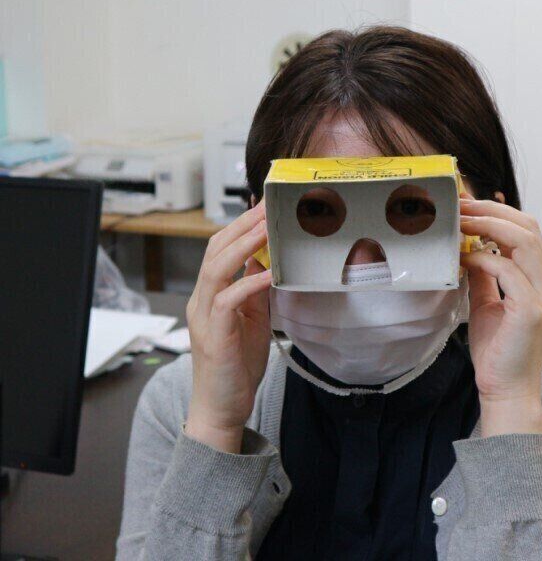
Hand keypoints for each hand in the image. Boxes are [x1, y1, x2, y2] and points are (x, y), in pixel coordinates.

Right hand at [185, 200, 272, 452]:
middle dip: (243, 224)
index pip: (221, 248)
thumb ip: (255, 292)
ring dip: (243, 244)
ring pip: (216, 268)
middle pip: (215, 249)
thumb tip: (267, 262)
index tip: (265, 205)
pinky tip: (269, 273)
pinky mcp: (215, 335)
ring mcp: (205, 317)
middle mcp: (202, 300)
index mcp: (211, 294)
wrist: (222, 408)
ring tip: (268, 226)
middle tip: (269, 204)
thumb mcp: (251, 320)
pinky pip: (227, 300)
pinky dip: (248, 283)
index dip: (241, 224)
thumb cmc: (236, 366)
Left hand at [458, 192, 541, 435]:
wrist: (507, 389)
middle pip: (528, 227)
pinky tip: (464, 260)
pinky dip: (484, 259)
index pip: (527, 230)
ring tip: (461, 224)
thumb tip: (466, 249)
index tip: (466, 204)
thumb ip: (484, 275)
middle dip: (491, 211)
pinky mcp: (531, 309)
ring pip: (525, 240)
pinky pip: (508, 270)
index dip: (497, 212)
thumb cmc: (498, 350)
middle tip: (460, 207)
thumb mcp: (487, 303)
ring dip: (489, 227)